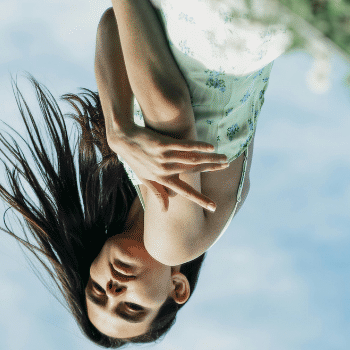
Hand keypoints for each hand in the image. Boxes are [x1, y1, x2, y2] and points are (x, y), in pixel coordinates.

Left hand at [109, 124, 228, 211]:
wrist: (123, 139)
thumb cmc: (134, 159)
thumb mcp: (144, 178)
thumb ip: (158, 193)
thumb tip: (166, 210)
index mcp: (162, 180)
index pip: (185, 192)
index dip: (199, 200)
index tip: (213, 207)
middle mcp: (164, 170)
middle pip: (193, 172)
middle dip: (211, 170)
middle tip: (227, 168)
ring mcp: (163, 157)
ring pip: (192, 159)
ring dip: (210, 159)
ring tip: (224, 159)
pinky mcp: (162, 144)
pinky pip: (184, 146)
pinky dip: (198, 147)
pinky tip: (210, 148)